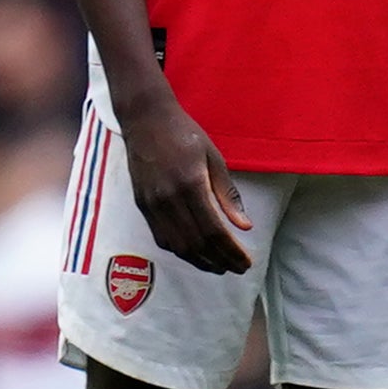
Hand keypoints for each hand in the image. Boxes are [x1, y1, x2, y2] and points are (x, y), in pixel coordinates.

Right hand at [117, 91, 250, 275]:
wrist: (145, 119)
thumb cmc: (184, 134)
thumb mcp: (214, 158)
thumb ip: (228, 194)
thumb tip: (245, 226)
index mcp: (190, 184)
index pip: (214, 230)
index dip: (231, 251)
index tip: (246, 262)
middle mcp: (168, 198)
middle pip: (196, 243)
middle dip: (219, 261)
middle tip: (237, 269)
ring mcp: (152, 203)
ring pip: (177, 246)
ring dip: (200, 261)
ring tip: (219, 266)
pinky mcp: (142, 205)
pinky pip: (162, 237)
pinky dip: (181, 251)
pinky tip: (196, 253)